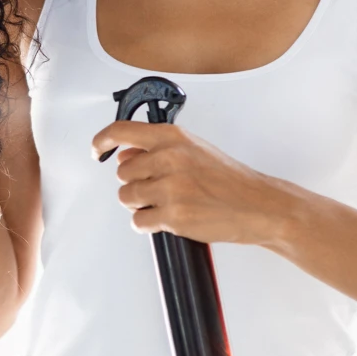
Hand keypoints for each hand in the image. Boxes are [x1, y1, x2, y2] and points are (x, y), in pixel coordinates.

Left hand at [91, 120, 289, 246]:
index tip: (97, 150)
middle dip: (135, 183)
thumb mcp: (194, 150)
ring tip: (167, 204)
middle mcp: (169, 159)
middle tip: (159, 189)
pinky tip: (168, 219)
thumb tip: (123, 153)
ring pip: (127, 197)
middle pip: (122, 173)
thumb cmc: (229, 179)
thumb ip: (157, 149)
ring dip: (140, 204)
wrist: (260, 206)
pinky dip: (148, 224)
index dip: (102, 141)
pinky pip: (138, 221)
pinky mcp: (174, 216)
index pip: (121, 131)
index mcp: (173, 138)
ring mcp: (170, 188)